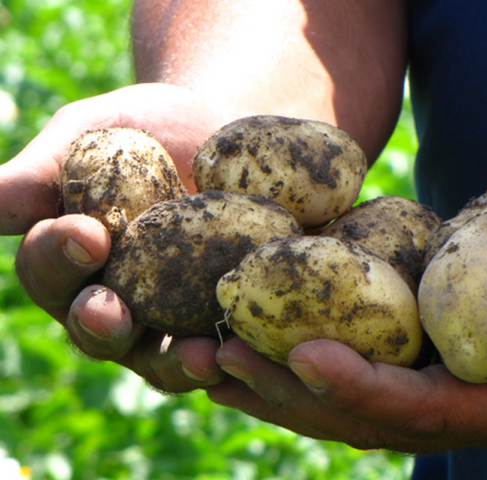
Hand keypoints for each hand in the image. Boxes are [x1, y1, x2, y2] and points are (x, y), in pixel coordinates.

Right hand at [9, 83, 226, 392]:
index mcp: (72, 263)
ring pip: (160, 359)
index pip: (50, 272)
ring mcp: (171, 318)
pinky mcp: (222, 318)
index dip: (58, 258)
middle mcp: (116, 300)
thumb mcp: (92, 134)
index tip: (86, 233)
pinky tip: (243, 349)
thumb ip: (43, 169)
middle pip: (98, 331)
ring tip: (198, 355)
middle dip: (101, 324)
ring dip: (174, 363)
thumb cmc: (147, 131)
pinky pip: (222, 348)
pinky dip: (232, 356)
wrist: (218, 132)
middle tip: (112, 314)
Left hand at [208, 238, 486, 452]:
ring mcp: (437, 384)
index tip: (299, 351)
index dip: (360, 388)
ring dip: (268, 376)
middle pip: (356, 414)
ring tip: (198, 352)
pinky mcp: (426, 354)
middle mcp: (460, 406)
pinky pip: (355, 359)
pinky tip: (254, 332)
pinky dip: (299, 349)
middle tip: (208, 357)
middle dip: (281, 390)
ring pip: (339, 394)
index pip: (420, 412)